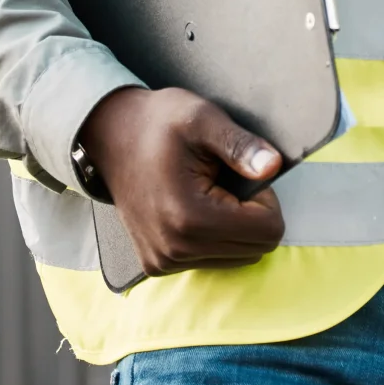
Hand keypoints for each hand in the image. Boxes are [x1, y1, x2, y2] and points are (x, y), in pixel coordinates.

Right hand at [74, 86, 285, 275]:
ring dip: (234, 227)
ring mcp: (164, 262)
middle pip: (257, 248)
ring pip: (238, 257)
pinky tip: (193, 208)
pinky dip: (215, 237)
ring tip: (207, 192)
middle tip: (224, 181)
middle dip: (251, 215)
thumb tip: (273, 167)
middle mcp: (175, 250)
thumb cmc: (158, 123)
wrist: (110, 135)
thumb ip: (241, 145)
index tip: (239, 173)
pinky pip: (212, 260)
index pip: (268, 230)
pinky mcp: (157, 265)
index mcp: (189, 218)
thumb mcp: (203, 119)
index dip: (266, 198)